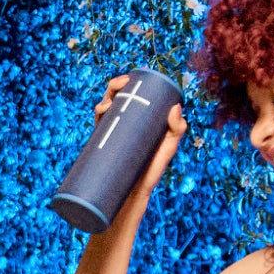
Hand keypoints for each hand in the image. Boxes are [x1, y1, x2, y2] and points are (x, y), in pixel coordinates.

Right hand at [92, 81, 185, 211]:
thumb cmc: (151, 172)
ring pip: (104, 109)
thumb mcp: (167, 149)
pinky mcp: (101, 146)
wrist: (132, 196)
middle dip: (114, 86)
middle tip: (121, 85)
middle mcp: (121, 124)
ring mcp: (111, 134)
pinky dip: (98, 115)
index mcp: (136, 120)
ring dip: (105, 100)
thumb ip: (176, 130)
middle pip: (115, 98)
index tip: (132, 78)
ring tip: (112, 103)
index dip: (128, 82)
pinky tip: (102, 111)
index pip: (130, 95)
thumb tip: (176, 107)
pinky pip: (97, 126)